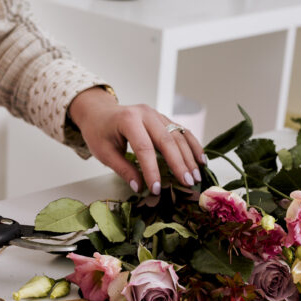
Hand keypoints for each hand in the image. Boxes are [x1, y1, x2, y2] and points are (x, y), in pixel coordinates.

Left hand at [68, 87, 204, 194]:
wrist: (100, 112)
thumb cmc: (99, 132)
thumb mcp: (104, 153)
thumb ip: (123, 169)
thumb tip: (139, 187)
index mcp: (128, 120)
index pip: (144, 148)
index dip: (152, 170)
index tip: (156, 189)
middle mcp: (146, 114)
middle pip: (167, 140)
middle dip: (179, 163)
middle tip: (187, 183)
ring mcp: (157, 114)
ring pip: (178, 136)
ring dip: (189, 157)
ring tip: (196, 176)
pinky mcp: (164, 119)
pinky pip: (181, 132)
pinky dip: (193, 146)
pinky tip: (201, 160)